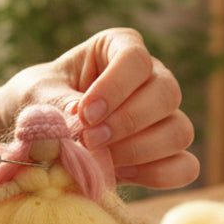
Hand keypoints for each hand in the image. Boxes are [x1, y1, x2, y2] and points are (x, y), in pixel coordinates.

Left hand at [0, 28, 197, 188]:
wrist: (37, 132)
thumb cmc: (37, 101)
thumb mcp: (37, 95)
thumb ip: (58, 104)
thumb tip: (85, 122)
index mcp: (119, 48)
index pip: (136, 59)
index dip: (115, 88)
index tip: (85, 114)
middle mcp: (150, 78)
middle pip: (167, 93)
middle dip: (128, 122)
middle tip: (91, 140)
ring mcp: (163, 116)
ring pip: (180, 131)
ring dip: (141, 150)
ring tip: (102, 160)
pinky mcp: (166, 153)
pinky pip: (186, 167)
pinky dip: (159, 175)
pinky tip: (121, 174)